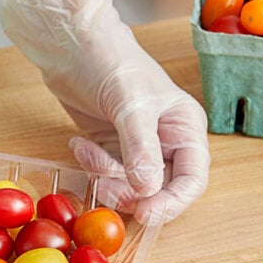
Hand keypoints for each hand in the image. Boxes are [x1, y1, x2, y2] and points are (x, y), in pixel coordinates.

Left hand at [0, 0, 209, 222]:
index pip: (192, 180)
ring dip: (104, 179)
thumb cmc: (109, 62)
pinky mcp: (110, 151)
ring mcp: (137, 149)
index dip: (172, 203)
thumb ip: (140, 149)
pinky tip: (79, 144)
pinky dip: (91, 168)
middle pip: (157, 191)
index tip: (146, 214)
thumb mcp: (130, 105)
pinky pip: (105, 176)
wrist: (71, 47)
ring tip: (86, 151)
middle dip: (129, 193)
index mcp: (184, 129)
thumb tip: (148, 190)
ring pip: (128, 188)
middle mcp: (165, 143)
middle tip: (104, 182)